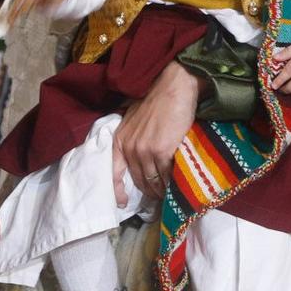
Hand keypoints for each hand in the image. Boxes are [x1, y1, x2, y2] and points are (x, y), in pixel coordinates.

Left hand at [112, 62, 198, 206]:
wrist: (173, 88)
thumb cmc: (156, 102)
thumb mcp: (133, 120)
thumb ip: (132, 138)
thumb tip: (137, 157)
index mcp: (120, 140)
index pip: (113, 172)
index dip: (117, 190)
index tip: (122, 202)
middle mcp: (129, 148)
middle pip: (138, 179)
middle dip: (148, 191)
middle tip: (158, 197)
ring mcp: (145, 150)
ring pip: (153, 180)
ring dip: (161, 190)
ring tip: (169, 194)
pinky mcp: (162, 151)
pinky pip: (166, 175)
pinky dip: (171, 183)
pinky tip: (177, 185)